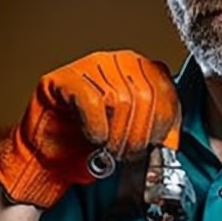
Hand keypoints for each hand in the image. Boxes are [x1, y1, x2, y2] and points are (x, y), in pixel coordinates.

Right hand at [0, 50, 179, 207]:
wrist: (48, 158)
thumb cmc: (89, 146)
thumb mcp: (134, 138)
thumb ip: (157, 132)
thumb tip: (172, 141)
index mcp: (140, 70)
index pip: (166, 89)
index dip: (163, 123)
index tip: (154, 146)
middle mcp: (117, 61)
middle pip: (145, 95)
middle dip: (139, 135)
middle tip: (127, 154)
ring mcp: (89, 66)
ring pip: (121, 98)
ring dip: (118, 135)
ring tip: (110, 150)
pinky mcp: (63, 79)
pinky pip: (92, 101)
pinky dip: (97, 127)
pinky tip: (94, 138)